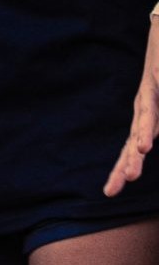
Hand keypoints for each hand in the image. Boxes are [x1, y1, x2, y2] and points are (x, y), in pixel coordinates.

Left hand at [106, 10, 158, 195]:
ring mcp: (151, 88)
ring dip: (143, 134)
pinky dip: (155, 104)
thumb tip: (143, 148)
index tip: (109, 193)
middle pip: (133, 136)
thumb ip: (152, 126)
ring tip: (141, 151)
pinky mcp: (158, 71)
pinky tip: (152, 120)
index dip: (121, 169)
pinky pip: (157, 88)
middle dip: (128, 161)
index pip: (130, 147)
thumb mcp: (158, 107)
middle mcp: (143, 104)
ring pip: (145, 114)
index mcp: (145, 117)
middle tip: (121, 183)